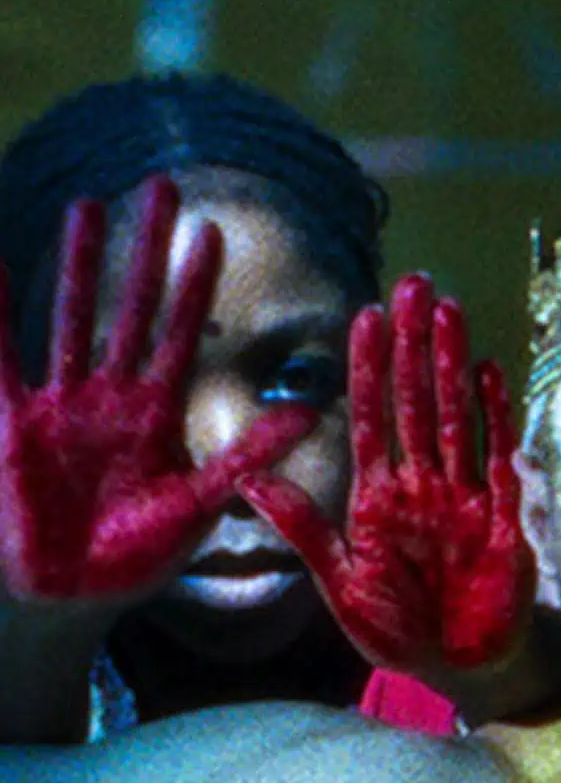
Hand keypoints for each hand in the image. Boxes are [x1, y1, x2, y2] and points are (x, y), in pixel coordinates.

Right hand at [0, 177, 312, 603]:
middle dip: (146, 251)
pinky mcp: (19, 424)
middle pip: (132, 308)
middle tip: (163, 186)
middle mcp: (112, 399)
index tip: (213, 232)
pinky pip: (5, 359)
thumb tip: (308, 412)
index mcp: (157, 416)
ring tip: (91, 205)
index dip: (194, 285)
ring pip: (74, 319)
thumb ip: (249, 457)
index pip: (181, 334)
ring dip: (81, 265)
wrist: (74, 596)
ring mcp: (64, 407)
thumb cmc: (137, 559)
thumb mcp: (202, 505)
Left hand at [239, 274, 534, 673]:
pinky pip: (498, 458)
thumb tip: (248, 479)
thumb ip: (303, 528)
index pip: (369, 417)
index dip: (368, 368)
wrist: (457, 671)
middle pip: (415, 401)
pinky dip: (496, 416)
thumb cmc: (398, 632)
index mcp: (377, 497)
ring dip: (452, 364)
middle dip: (414, 343)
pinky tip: (492, 371)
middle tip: (416, 283)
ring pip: (454, 416)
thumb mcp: (339, 584)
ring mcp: (463, 497)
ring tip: (449, 309)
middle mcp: (421, 486)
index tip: (365, 317)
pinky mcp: (503, 519)